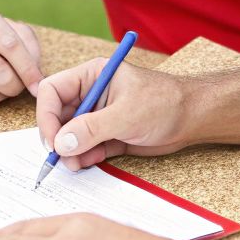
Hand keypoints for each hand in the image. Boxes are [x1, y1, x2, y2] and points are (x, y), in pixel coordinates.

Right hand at [37, 60, 191, 169]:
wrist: (193, 119)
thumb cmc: (164, 104)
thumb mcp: (126, 114)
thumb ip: (91, 128)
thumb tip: (61, 143)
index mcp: (91, 75)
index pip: (52, 91)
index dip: (47, 115)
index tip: (53, 140)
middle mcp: (90, 94)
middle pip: (57, 115)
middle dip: (58, 138)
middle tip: (63, 158)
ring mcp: (98, 116)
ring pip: (69, 135)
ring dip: (70, 152)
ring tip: (79, 164)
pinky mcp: (107, 135)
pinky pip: (85, 147)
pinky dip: (84, 157)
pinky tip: (94, 161)